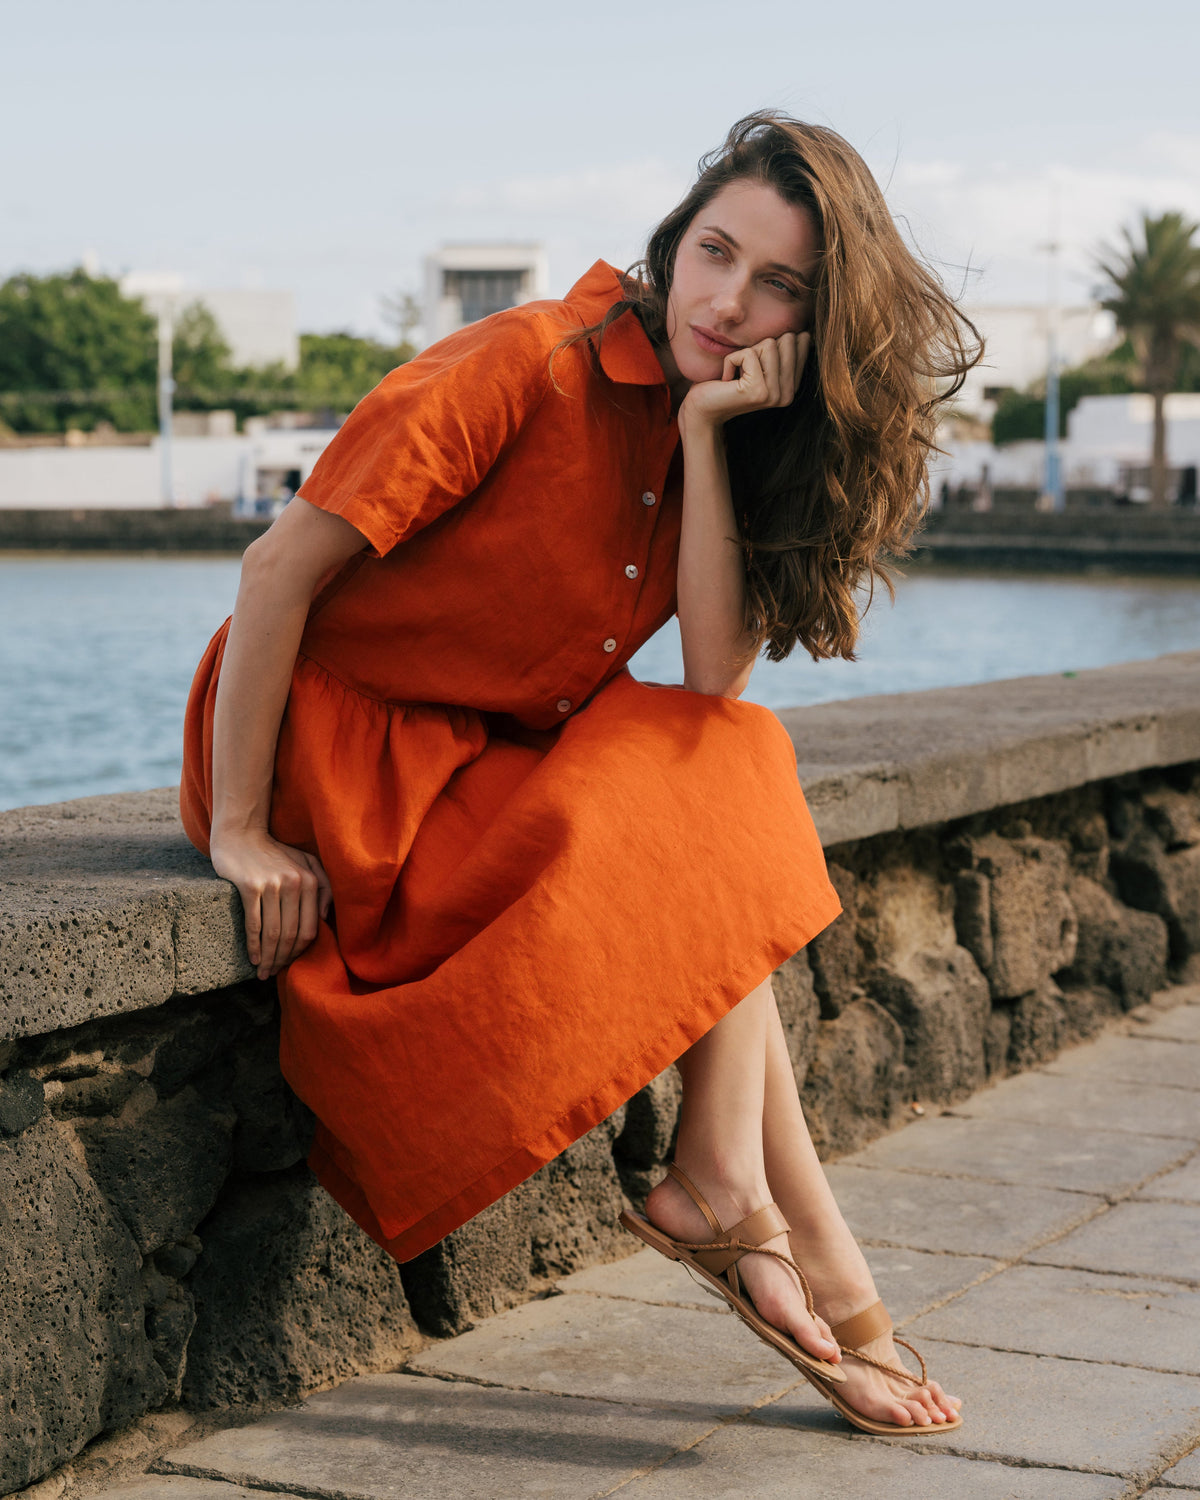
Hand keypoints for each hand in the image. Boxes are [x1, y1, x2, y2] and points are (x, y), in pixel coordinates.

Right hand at [210, 828, 332, 979]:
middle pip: (292, 934)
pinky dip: (254, 946)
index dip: (301, 951)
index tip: (291, 964)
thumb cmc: (273, 853)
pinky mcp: (250, 886)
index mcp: (311, 880)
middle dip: (284, 959)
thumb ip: (322, 885)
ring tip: (263, 972)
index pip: (310, 928)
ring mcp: (272, 885)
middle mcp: (294, 883)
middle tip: (274, 974)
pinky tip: (254, 959)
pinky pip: (254, 924)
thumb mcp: (305, 862)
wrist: (241, 835)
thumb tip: (325, 917)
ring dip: (269, 958)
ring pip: (274, 933)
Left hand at [679, 330, 810, 432]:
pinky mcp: (758, 391)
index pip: (801, 341)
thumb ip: (781, 351)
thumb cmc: (727, 382)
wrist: (702, 409)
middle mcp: (788, 393)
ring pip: (768, 344)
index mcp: (793, 386)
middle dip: (760, 346)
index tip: (755, 365)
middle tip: (745, 369)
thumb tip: (803, 333)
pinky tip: (727, 379)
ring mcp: (775, 394)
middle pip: (787, 339)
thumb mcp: (760, 363)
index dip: (772, 343)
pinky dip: (731, 360)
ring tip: (737, 375)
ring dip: (745, 354)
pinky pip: (747, 353)